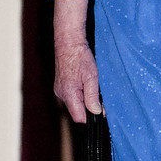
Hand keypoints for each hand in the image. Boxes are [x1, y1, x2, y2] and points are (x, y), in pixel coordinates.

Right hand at [53, 0, 101, 122]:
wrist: (68, 43)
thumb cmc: (80, 58)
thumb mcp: (91, 77)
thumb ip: (92, 97)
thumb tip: (96, 112)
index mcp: (68, 94)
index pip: (79, 117)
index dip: (91, 117)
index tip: (101, 112)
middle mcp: (61, 94)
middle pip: (77, 110)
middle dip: (89, 106)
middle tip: (100, 95)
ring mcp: (59, 90)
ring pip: (75, 102)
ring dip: (85, 98)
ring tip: (91, 84)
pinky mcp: (61, 85)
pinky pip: (72, 95)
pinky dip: (80, 92)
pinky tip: (85, 82)